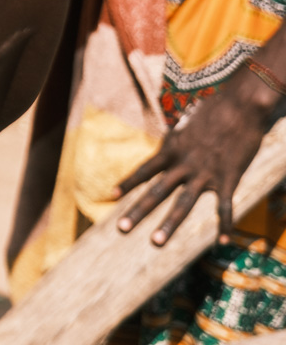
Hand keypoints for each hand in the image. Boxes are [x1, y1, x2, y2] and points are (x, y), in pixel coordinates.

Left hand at [114, 68, 279, 244]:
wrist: (239, 107)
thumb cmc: (213, 111)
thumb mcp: (186, 124)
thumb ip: (176, 139)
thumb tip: (168, 142)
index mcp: (171, 149)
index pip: (144, 169)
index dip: (127, 183)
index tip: (110, 195)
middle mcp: (183, 163)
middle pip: (156, 191)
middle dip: (138, 210)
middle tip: (122, 229)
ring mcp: (204, 173)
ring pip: (183, 203)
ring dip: (169, 224)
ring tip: (157, 241)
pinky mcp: (228, 179)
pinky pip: (224, 207)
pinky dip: (225, 225)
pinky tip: (223, 242)